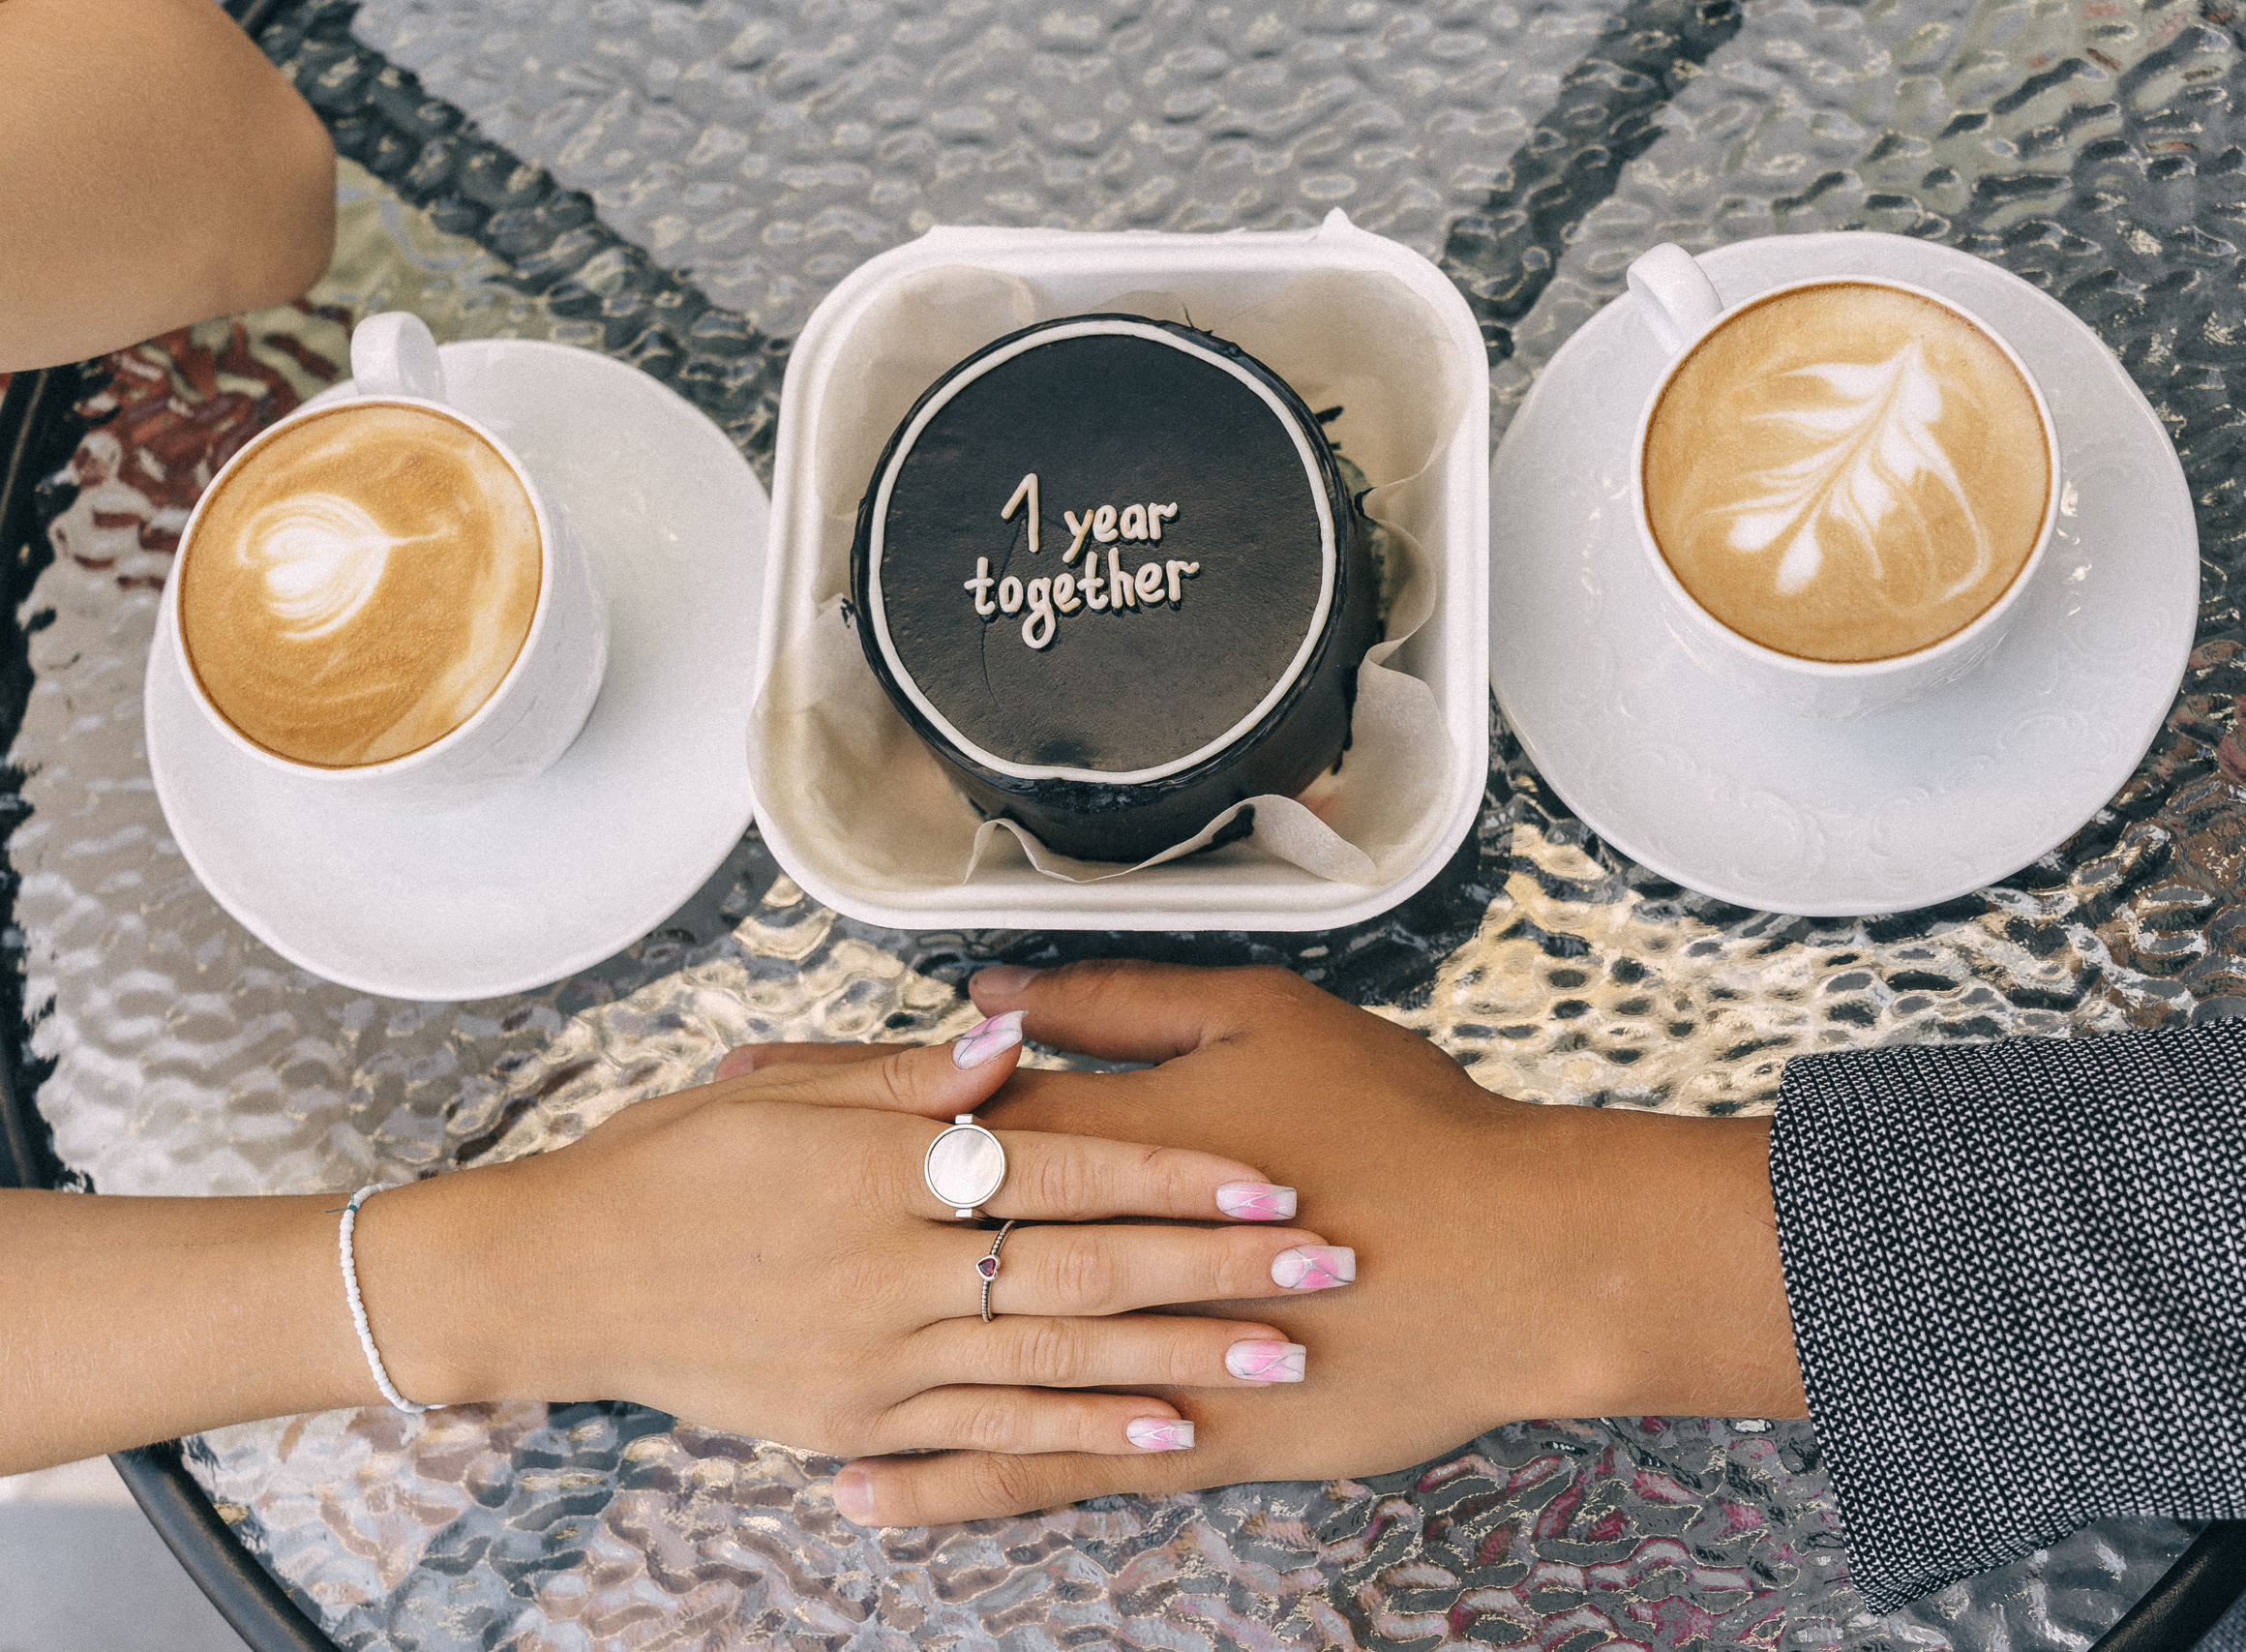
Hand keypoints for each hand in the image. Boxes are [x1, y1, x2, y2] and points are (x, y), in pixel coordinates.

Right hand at [355, 1012, 1354, 1461]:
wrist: (556, 1280)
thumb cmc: (667, 1169)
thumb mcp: (777, 1093)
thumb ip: (905, 1076)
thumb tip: (1008, 1034)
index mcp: (874, 1171)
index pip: (1053, 1169)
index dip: (1167, 1175)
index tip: (1265, 1177)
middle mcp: (883, 1272)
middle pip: (1080, 1269)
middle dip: (1212, 1272)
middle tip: (1322, 1267)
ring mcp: (871, 1361)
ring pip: (1053, 1361)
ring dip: (1176, 1360)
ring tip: (1278, 1359)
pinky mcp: (856, 1423)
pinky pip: (988, 1437)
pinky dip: (1079, 1437)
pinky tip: (1158, 1436)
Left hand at [725, 962, 1804, 1526]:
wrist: (1507, 1259)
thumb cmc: (1394, 1125)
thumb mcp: (1261, 1018)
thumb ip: (1116, 1004)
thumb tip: (998, 994)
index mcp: (1096, 1138)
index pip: (923, 1112)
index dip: (825, 1099)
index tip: (734, 1087)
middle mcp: (1081, 1257)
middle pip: (909, 1240)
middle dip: (796, 1227)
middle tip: (693, 1223)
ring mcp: (1119, 1360)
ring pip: (949, 1372)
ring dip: (844, 1368)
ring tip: (732, 1380)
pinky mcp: (1171, 1444)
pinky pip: (1029, 1473)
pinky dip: (942, 1485)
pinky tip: (866, 1496)